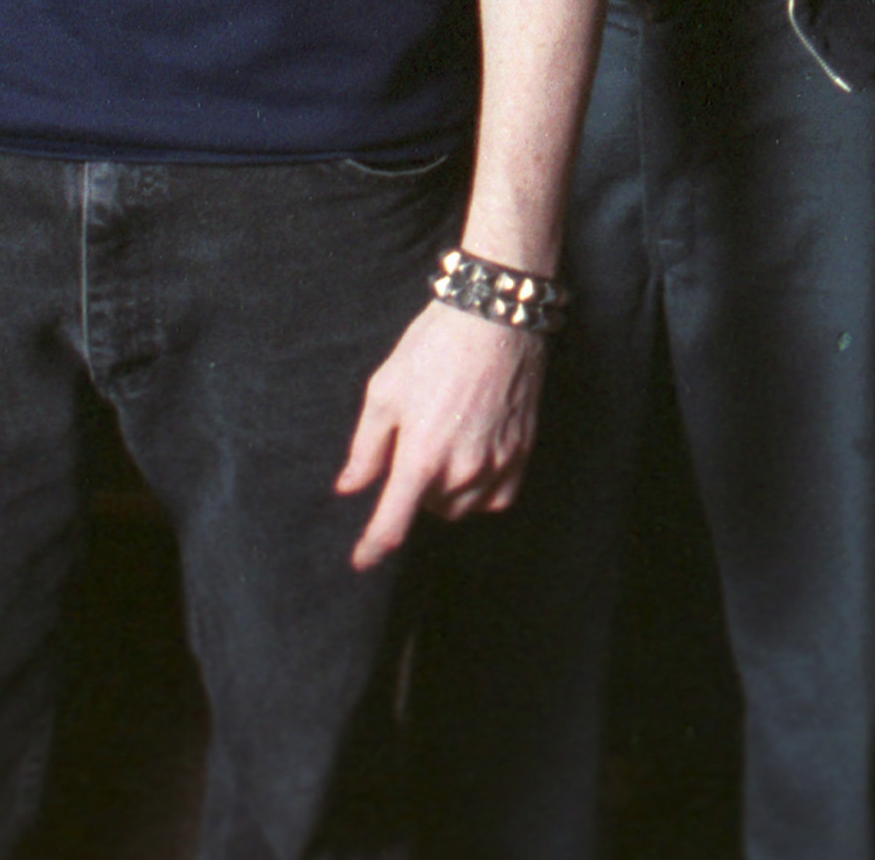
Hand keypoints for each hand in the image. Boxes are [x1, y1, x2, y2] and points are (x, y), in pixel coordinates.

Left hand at [336, 299, 547, 569]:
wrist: (495, 314)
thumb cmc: (434, 346)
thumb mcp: (385, 389)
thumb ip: (366, 447)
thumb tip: (351, 487)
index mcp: (422, 455)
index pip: (392, 524)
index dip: (372, 548)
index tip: (362, 560)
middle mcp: (462, 468)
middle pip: (430, 512)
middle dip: (415, 494)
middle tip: (412, 451)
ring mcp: (498, 461)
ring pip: (464, 507)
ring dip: (446, 495)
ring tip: (442, 453)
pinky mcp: (523, 448)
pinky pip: (499, 496)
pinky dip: (482, 493)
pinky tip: (473, 467)